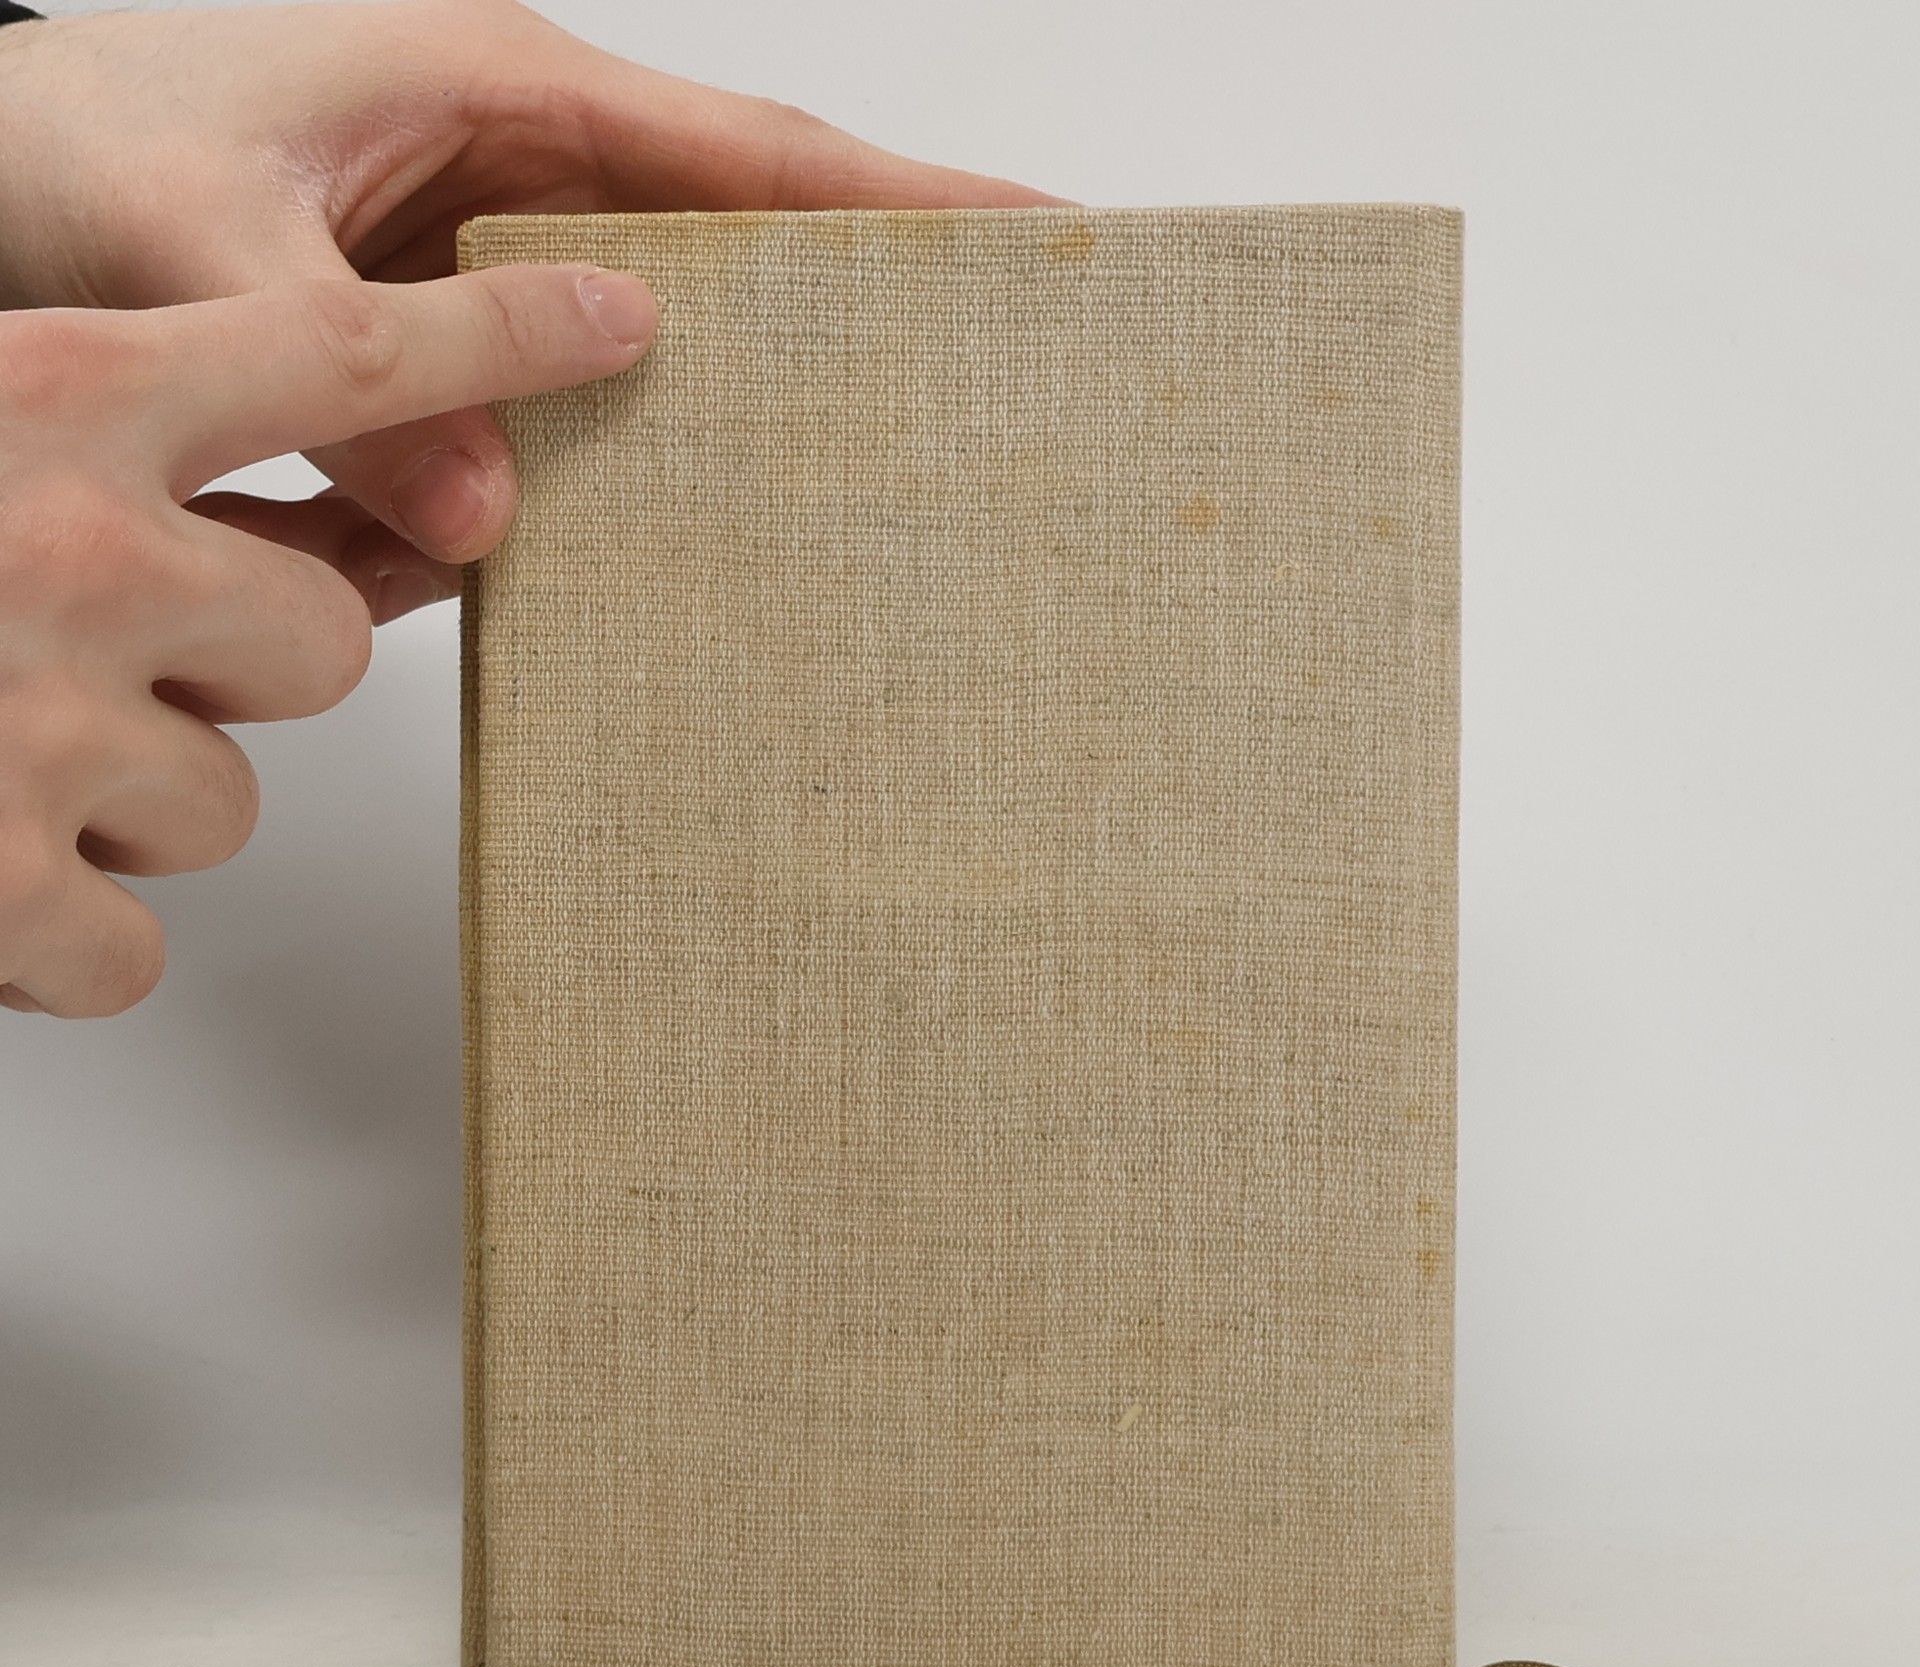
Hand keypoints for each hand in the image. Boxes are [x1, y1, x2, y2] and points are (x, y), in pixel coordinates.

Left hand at [0, 0, 1051, 585]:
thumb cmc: (59, 155)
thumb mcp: (198, 254)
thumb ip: (356, 379)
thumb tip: (496, 521)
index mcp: (496, 88)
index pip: (745, 151)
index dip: (894, 198)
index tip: (1024, 231)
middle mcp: (514, 168)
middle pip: (735, 239)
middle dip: (851, 299)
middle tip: (978, 374)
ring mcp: (484, 261)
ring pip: (649, 340)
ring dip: (717, 406)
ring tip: (834, 475)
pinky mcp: (441, 346)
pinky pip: (550, 410)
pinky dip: (573, 469)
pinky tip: (603, 515)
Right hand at [0, 264, 656, 1015]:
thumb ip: (93, 453)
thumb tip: (291, 555)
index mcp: (35, 389)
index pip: (336, 345)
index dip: (495, 329)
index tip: (619, 310)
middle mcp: (61, 541)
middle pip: (320, 643)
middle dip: (233, 673)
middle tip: (84, 663)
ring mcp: (29, 722)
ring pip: (224, 800)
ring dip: (117, 802)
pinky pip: (133, 947)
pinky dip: (55, 941)